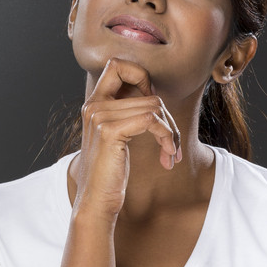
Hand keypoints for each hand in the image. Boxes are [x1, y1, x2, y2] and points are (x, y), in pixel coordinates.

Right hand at [74, 57, 180, 219]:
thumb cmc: (109, 172)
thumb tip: (152, 92)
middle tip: (171, 143)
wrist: (96, 201)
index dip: (141, 77)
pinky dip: (168, 138)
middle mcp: (93, 106)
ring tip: (169, 154)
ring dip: (172, 133)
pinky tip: (167, 157)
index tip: (150, 107)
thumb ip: (126, 111)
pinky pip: (153, 121)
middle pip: (149, 93)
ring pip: (155, 107)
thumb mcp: (116, 135)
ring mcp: (99, 116)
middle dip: (169, 119)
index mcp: (93, 103)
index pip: (117, 65)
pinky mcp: (109, 131)